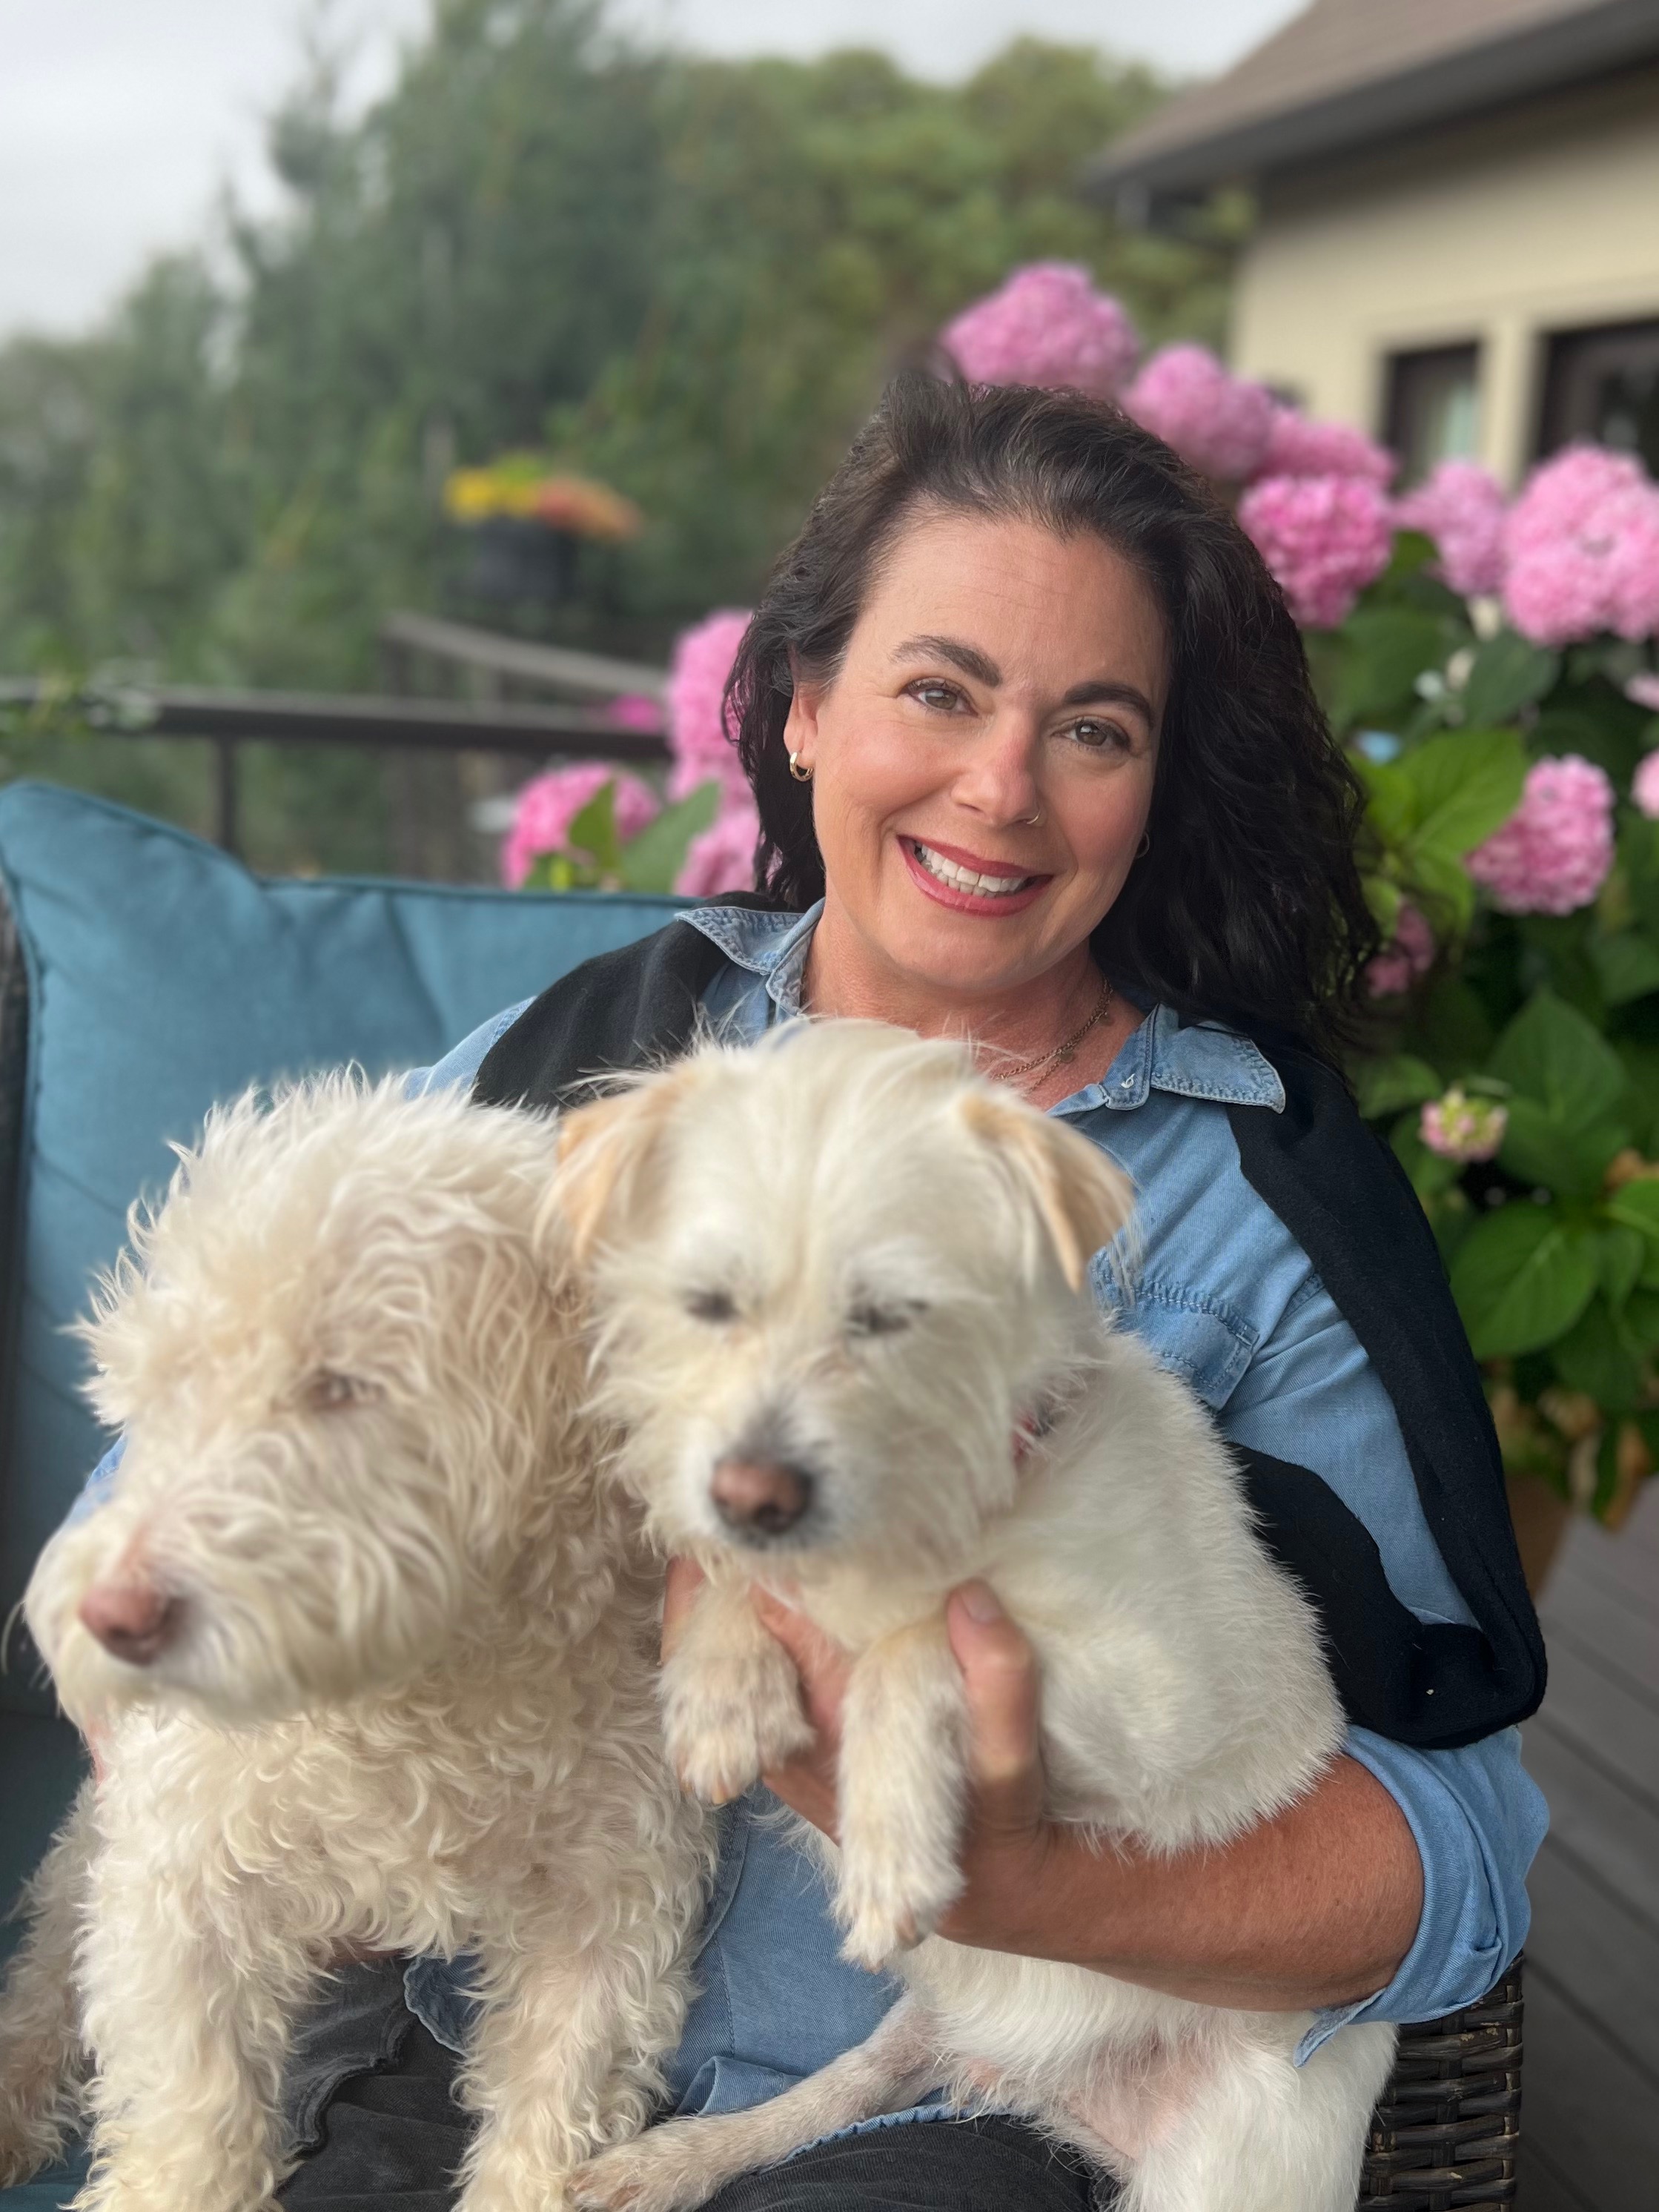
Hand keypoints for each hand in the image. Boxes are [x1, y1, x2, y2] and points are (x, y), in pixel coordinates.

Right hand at [659, 1557, 1421, 2006]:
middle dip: (758, 1636)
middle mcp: (869, 1829)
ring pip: (875, 1753)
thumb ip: (871, 1638)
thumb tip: (822, 1529)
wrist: (1169, 1891)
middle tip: (762, 1538)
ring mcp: (934, 1857)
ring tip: (852, 1557)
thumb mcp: (935, 1707)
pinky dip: (992, 1688)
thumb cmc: (1043, 1769)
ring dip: (852, 1659)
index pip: (737, 1702)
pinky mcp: (1011, 1872)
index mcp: (834, 1779)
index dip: (704, 1632)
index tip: (697, 1553)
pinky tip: (984, 1610)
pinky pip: (994, 1774)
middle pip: (787, 1722)